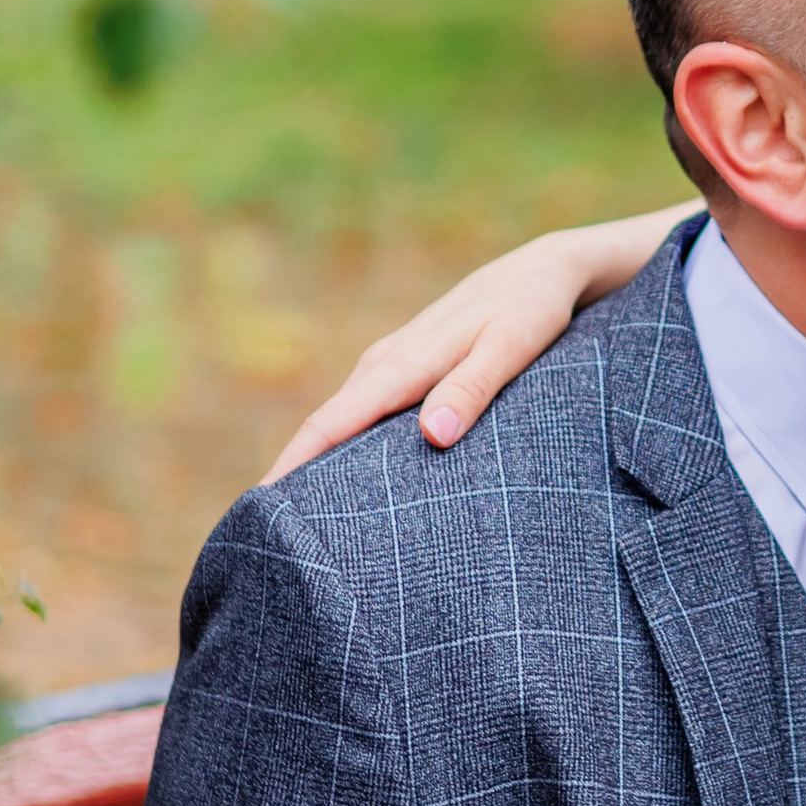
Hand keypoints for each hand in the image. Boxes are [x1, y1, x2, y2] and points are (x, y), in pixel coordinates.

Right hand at [261, 208, 693, 480]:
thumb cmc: (535, 310)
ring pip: (342, 420)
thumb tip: (432, 436)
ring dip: (316, 462)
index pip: (331, 423)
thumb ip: (474, 388)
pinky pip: (363, 412)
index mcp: (402, 364)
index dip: (292, 465)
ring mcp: (392, 364)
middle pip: (325, 427)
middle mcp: (385, 362)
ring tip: (295, 520)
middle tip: (268, 536)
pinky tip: (345, 477)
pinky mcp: (406, 368)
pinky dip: (345, 444)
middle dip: (292, 475)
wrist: (545, 269)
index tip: (259, 508)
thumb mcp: (514, 346)